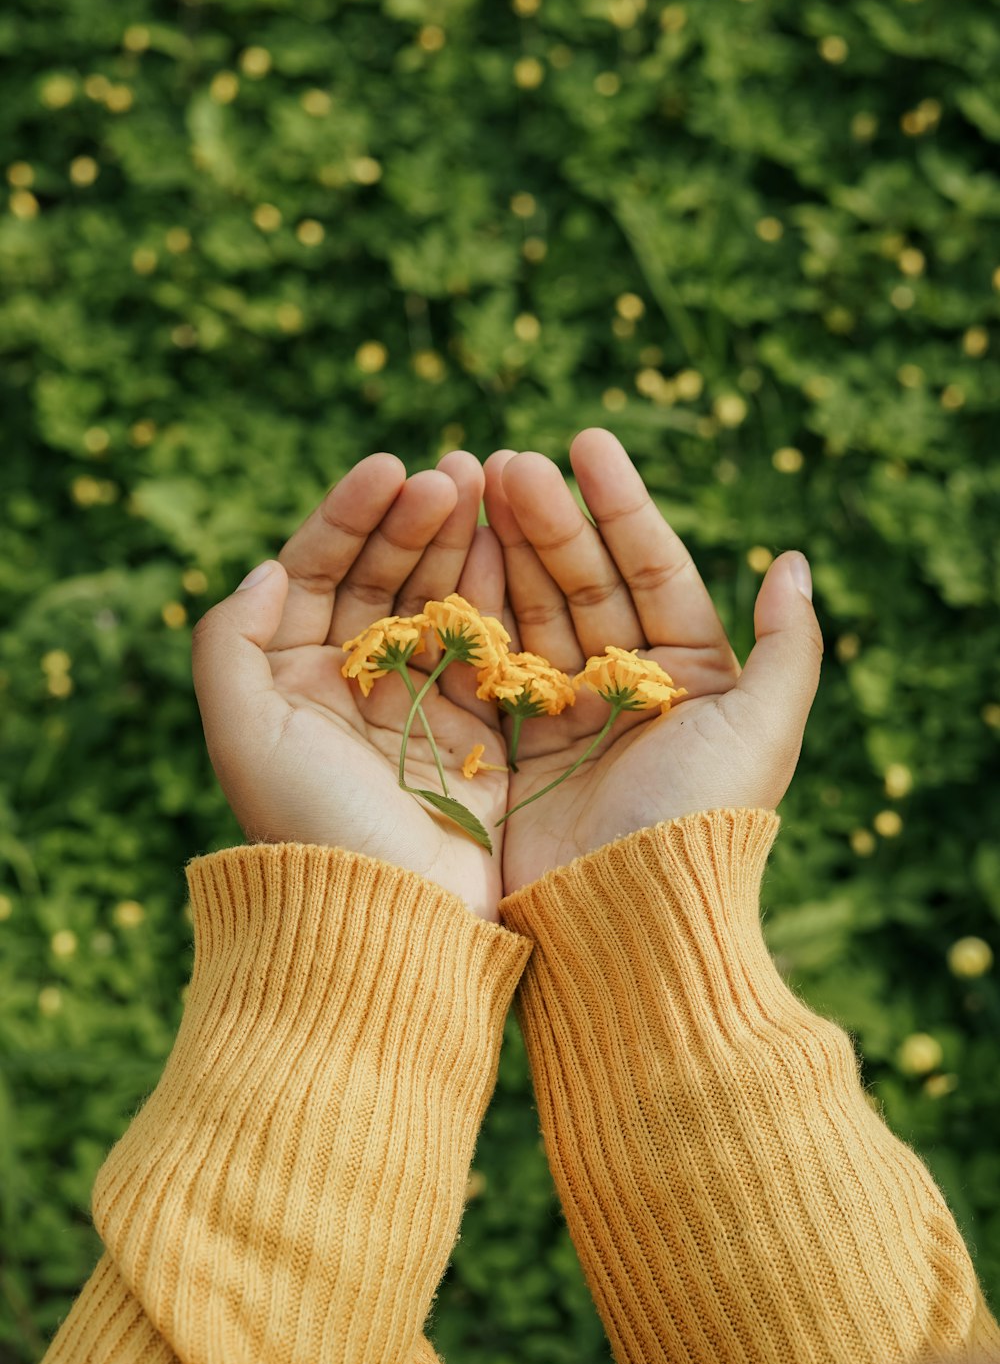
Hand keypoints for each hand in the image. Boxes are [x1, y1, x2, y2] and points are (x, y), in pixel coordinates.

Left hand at [191, 451, 507, 921]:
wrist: (392, 914)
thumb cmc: (310, 823)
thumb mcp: (241, 732)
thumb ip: (229, 640)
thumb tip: (266, 567)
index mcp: (289, 677)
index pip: (316, 571)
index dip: (350, 516)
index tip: (390, 469)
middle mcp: (351, 682)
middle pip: (380, 576)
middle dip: (414, 519)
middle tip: (457, 471)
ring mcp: (417, 700)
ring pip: (436, 598)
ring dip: (459, 541)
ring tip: (490, 485)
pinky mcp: (475, 726)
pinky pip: (485, 641)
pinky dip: (496, 592)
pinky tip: (510, 544)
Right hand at [483, 428, 823, 893]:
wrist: (626, 920)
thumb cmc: (700, 820)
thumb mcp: (762, 730)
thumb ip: (790, 646)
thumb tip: (795, 562)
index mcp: (691, 676)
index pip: (654, 568)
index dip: (622, 505)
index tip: (586, 443)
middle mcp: (628, 688)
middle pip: (585, 582)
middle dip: (549, 519)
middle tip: (508, 460)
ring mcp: (566, 715)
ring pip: (533, 611)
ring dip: (505, 549)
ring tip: (472, 484)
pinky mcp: (513, 747)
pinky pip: (491, 661)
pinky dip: (471, 609)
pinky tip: (449, 555)